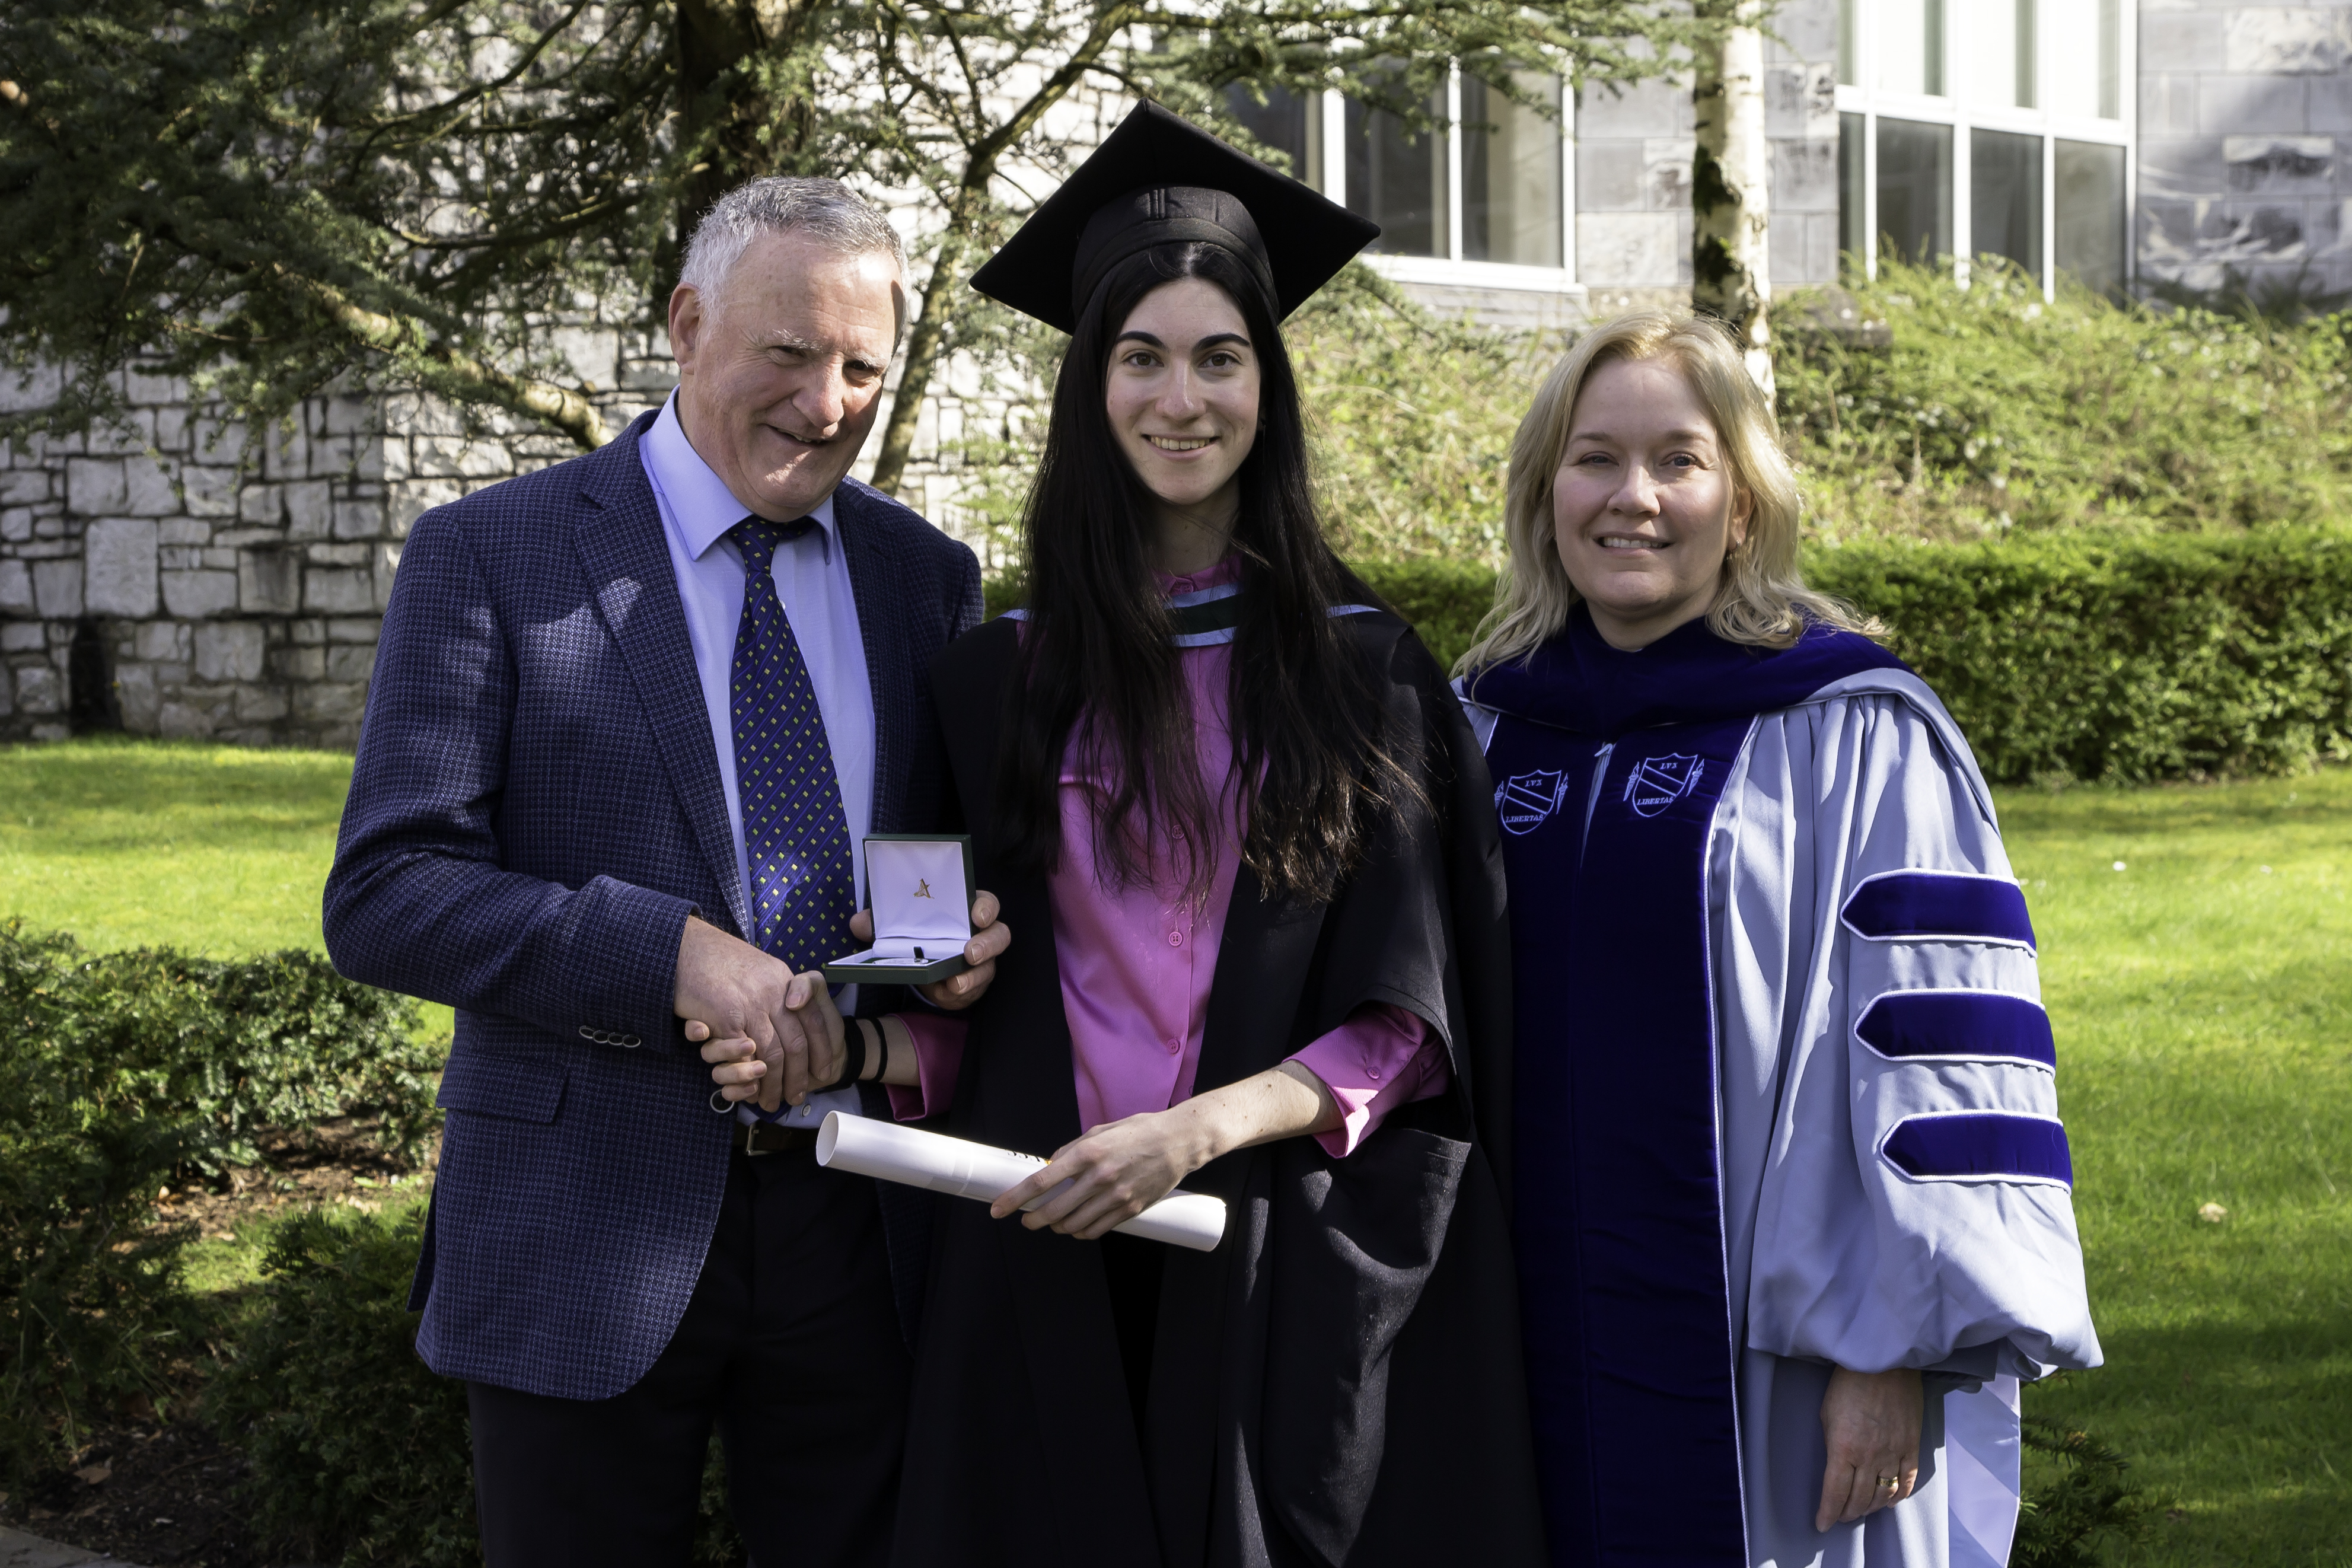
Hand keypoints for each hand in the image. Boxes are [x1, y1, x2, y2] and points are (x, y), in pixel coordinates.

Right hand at [674, 917, 845, 1109]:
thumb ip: (782, 987)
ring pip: (773, 1054)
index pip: (814, 1021)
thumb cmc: (719, 959)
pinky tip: (751, 1089)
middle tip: (798, 1097)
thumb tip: (796, 1007)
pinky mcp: (726, 1018)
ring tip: (774, 1102)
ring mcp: (750, 1006)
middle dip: (799, 1075)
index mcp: (784, 980)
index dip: (822, 1049)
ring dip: (774, 1084)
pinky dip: (750, 1077)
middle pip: (796, 1043)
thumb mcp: (762, 966)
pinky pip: (746, 1055)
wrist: (687, 947)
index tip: (823, 1071)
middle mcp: (773, 993)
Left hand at [849, 889, 1009, 1009]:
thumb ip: (881, 922)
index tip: (976, 916)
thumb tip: (860, 923)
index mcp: (966, 910)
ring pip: (989, 967)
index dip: (986, 908)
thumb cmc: (920, 935)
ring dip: (973, 977)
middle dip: (987, 945)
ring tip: (956, 984)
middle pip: (998, 935)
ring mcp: (982, 961)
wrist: (924, 964)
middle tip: (970, 953)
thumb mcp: (899, 925)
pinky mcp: (975, 983)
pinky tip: (947, 993)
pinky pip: (974, 990)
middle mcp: (980, 934)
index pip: (986, 903)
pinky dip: (960, 994)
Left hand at [988, 1109, 1210, 1239]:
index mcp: (1088, 1152)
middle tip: (1027, 1220)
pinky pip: (1096, 1231)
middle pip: (1053, 1210)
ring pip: (1073, 1225)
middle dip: (1033, 1220)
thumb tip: (1051, 1167)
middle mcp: (1100, 1177)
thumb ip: (1073, 1149)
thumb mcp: (1101, 1130)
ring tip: (1054, 1221)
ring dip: (1057, 1227)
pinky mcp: (1130, 1210)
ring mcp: (1116, 1196)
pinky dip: (1080, 1232)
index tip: (999, 1209)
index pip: (1042, 1181)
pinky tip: (1076, 1227)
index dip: (1016, 1198)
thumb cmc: (1139, 1131)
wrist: (1179, 1142)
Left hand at [1815, 1366, 1922, 1531]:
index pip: (1835, 1493)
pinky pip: (1907, 1481)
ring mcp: (1894, 1453)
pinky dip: (1897, 1496)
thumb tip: (1838, 1466)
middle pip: (1859, 1499)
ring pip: (1883, 1495)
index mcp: (1844, 1449)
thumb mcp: (1827, 1415)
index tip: (1822, 1524)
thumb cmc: (1848, 1384)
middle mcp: (1870, 1457)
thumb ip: (1833, 1445)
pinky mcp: (1912, 1447)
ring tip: (1862, 1510)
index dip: (1828, 1513)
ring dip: (1871, 1508)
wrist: (1884, 1363)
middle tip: (1842, 1516)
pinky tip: (1889, 1501)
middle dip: (1848, 1513)